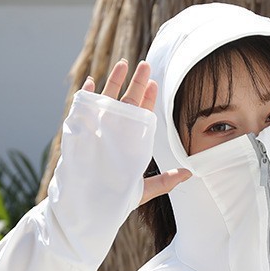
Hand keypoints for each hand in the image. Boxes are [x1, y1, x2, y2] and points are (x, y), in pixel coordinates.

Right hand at [82, 61, 190, 203]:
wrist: (86, 206)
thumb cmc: (114, 200)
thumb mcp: (143, 190)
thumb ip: (165, 181)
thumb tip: (189, 173)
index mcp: (129, 142)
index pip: (141, 115)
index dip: (148, 99)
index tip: (155, 84)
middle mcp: (114, 132)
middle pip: (126, 101)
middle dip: (135, 83)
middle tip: (145, 65)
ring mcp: (96, 130)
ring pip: (106, 99)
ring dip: (113, 81)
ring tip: (123, 64)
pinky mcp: (79, 132)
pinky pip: (82, 109)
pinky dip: (85, 95)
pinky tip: (90, 81)